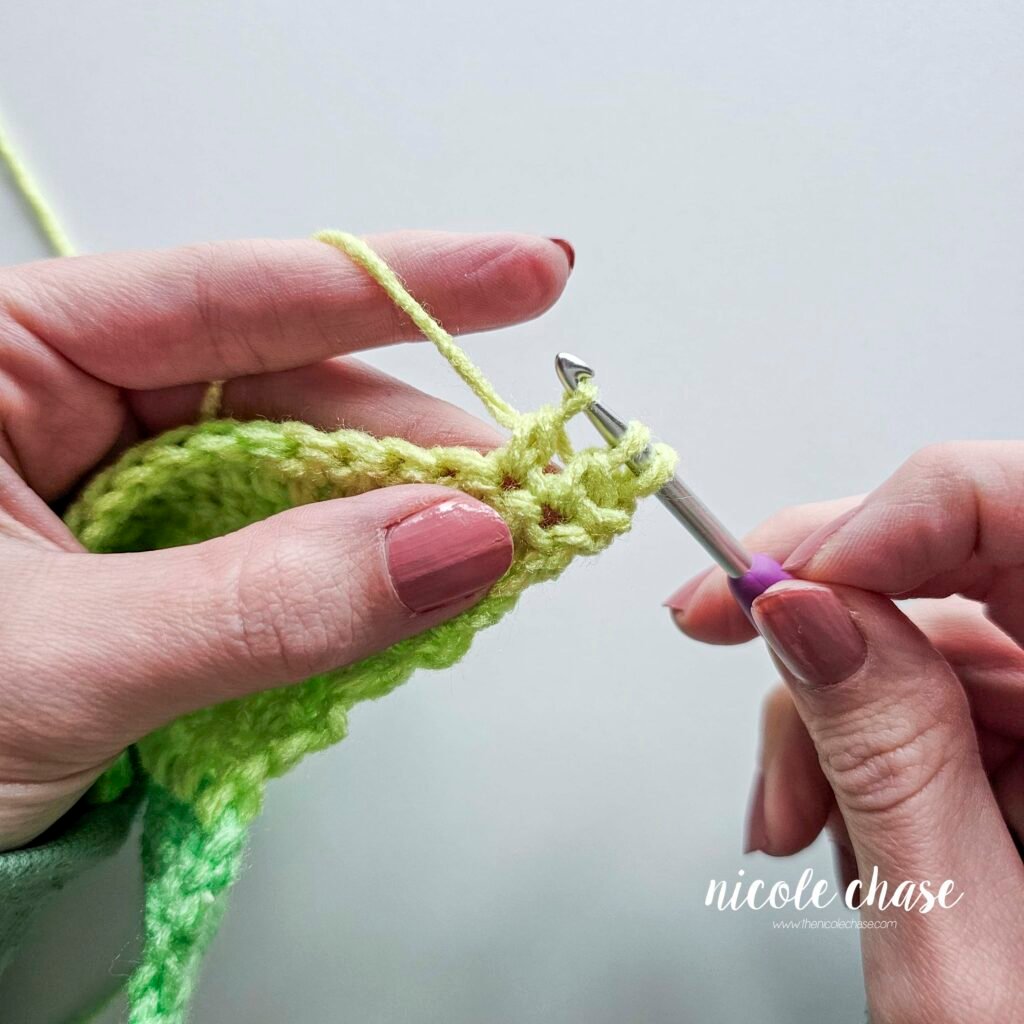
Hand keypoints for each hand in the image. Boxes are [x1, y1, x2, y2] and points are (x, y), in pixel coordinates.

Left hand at [0, 231, 572, 849]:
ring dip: (396, 520)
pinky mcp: (153, 571)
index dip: (397, 285)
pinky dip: (352, 578)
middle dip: (413, 447)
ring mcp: (116, 492)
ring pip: (292, 480)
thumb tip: (457, 541)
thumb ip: (267, 602)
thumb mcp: (64, 662)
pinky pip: (278, 550)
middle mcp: (65, 410)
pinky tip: (414, 588)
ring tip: (493, 547)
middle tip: (530, 488)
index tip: (531, 273)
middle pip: (286, 394)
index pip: (228, 297)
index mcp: (2, 365)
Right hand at [668, 443, 1023, 1022]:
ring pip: (911, 632)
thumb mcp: (960, 934)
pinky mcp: (1020, 735)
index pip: (1022, 508)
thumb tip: (798, 607)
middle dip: (817, 603)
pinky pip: (914, 688)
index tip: (784, 578)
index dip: (896, 517)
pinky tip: (830, 818)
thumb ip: (886, 756)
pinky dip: (843, 739)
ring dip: (819, 709)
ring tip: (793, 815)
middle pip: (952, 557)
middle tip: (713, 622)